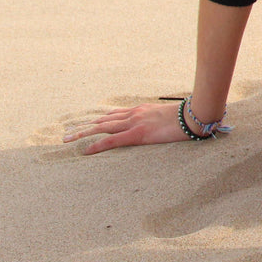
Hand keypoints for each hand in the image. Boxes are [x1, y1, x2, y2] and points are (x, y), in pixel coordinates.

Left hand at [64, 102, 186, 153]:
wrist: (195, 114)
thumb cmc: (187, 116)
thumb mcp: (169, 116)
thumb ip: (159, 119)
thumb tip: (159, 126)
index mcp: (141, 110)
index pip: (113, 115)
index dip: (97, 120)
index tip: (84, 125)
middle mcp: (134, 114)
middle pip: (102, 120)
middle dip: (83, 127)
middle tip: (66, 134)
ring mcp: (135, 122)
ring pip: (102, 127)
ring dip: (83, 133)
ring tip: (67, 140)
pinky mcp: (138, 133)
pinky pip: (113, 140)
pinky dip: (97, 145)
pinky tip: (85, 151)